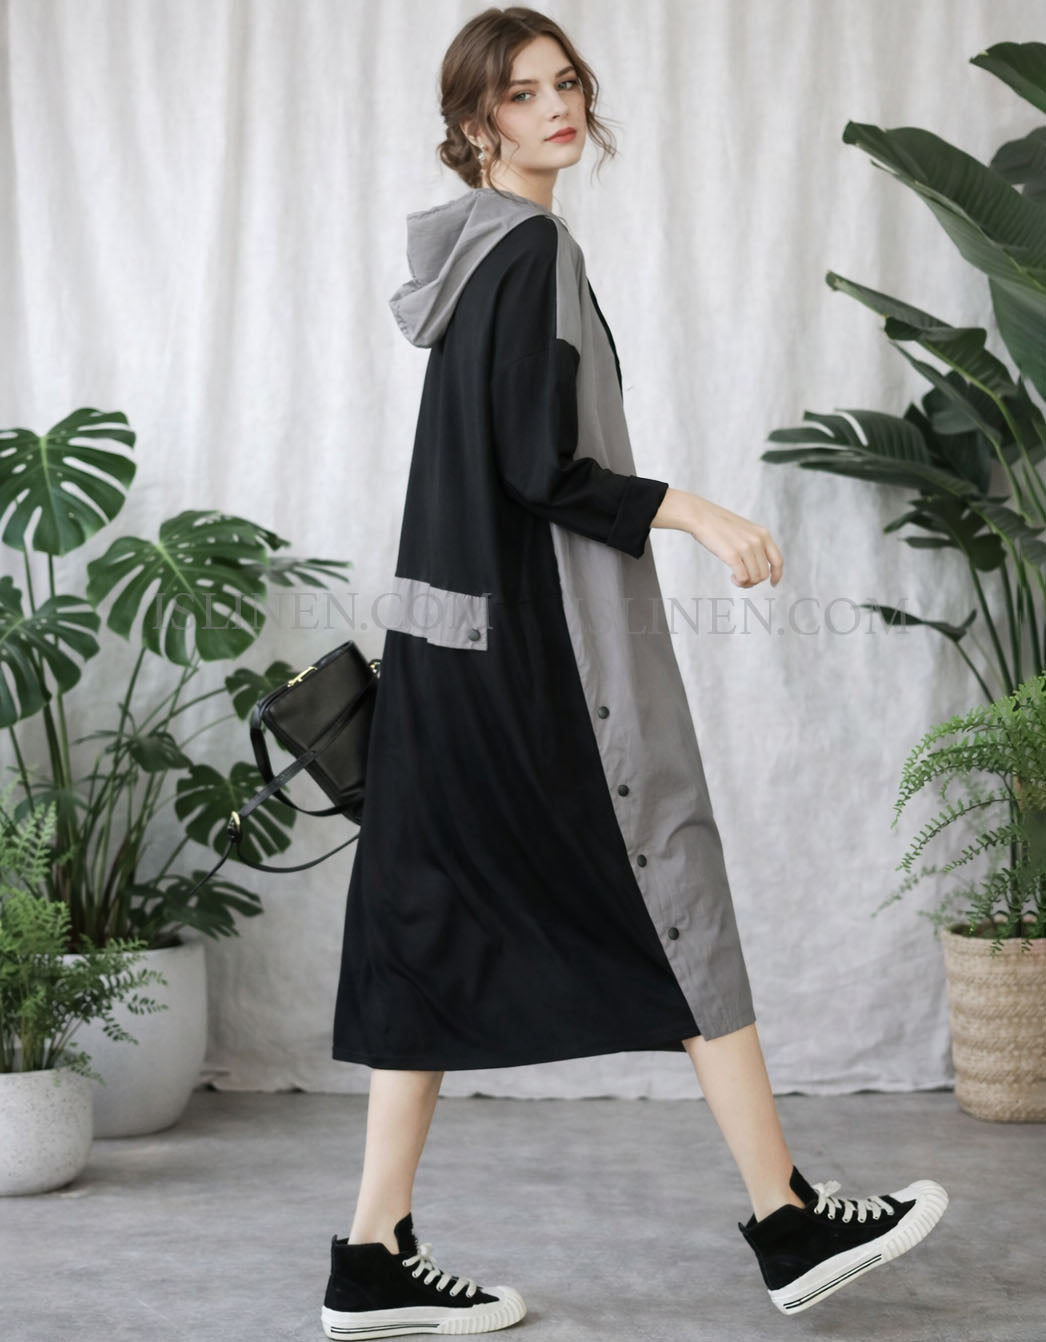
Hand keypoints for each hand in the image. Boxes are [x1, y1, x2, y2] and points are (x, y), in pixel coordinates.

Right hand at [652, 487, 782, 587]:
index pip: (778, 561)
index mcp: (763, 534)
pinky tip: (731, 576)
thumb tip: (760, 566)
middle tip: (742, 579)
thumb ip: (756, 543)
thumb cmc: (719, 525)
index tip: (773, 584)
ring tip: (735, 577)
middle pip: (764, 573)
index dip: (777, 575)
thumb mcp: (745, 530)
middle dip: (754, 581)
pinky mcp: (733, 555)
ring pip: (755, 578)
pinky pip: (743, 578)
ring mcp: (746, 548)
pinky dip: (738, 582)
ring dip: (745, 583)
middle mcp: (757, 541)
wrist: (701, 516)